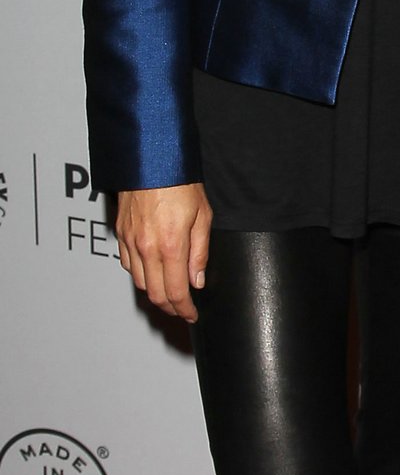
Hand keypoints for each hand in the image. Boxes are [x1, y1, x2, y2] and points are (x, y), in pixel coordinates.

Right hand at [116, 184, 211, 323]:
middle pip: (155, 294)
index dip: (184, 309)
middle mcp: (147, 247)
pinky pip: (128, 265)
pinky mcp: (121, 234)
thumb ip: (199, 252)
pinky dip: (140, 275)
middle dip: (170, 307)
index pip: (176, 291)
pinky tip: (152, 271)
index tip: (191, 314)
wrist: (152, 159)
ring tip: (170, 293)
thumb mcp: (203, 215)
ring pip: (140, 283)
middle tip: (182, 309)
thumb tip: (196, 280)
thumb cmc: (180, 182)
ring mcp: (130, 241)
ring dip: (155, 293)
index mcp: (170, 244)